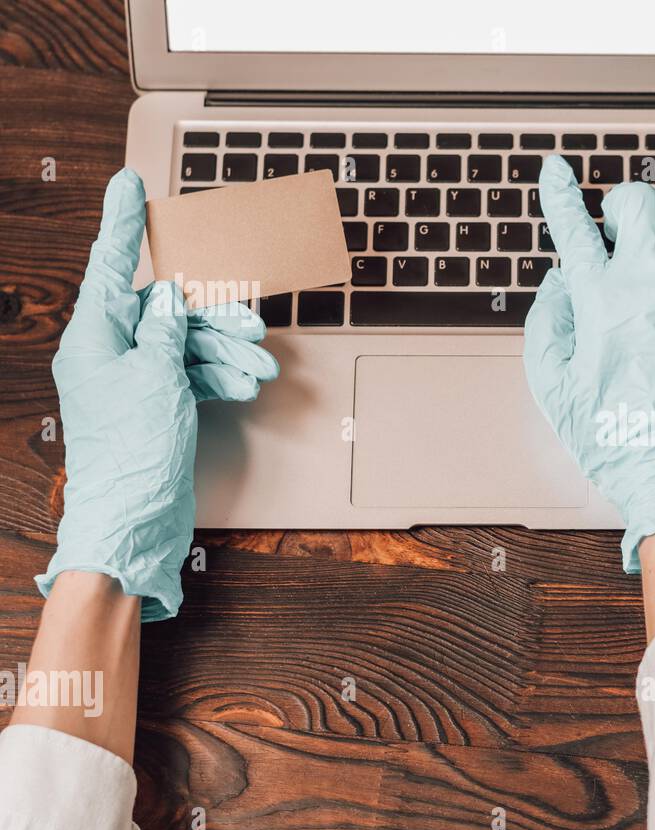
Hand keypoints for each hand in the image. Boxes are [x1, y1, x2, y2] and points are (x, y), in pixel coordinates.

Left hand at [35, 169, 278, 620]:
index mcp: (92, 337)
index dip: (122, 222)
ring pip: (185, 344)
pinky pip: (190, 375)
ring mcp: (133, 382)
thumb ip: (164, 330)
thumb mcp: (155, 376)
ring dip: (225, 352)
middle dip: (211, 315)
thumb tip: (165, 299)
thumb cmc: (132, 452)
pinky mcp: (155, 407)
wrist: (133, 519)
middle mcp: (108, 354)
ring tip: (260, 365)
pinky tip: (244, 384)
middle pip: (164, 311)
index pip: (109, 265)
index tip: (129, 184)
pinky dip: (217, 377)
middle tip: (251, 321)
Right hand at [524, 156, 654, 570]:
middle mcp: (653, 282)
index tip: (555, 171)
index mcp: (600, 298)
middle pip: (640, 203)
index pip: (573, 226)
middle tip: (618, 223)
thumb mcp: (555, 387)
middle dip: (623, 202)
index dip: (560, 192)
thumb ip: (548, 324)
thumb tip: (559, 282)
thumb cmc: (616, 439)